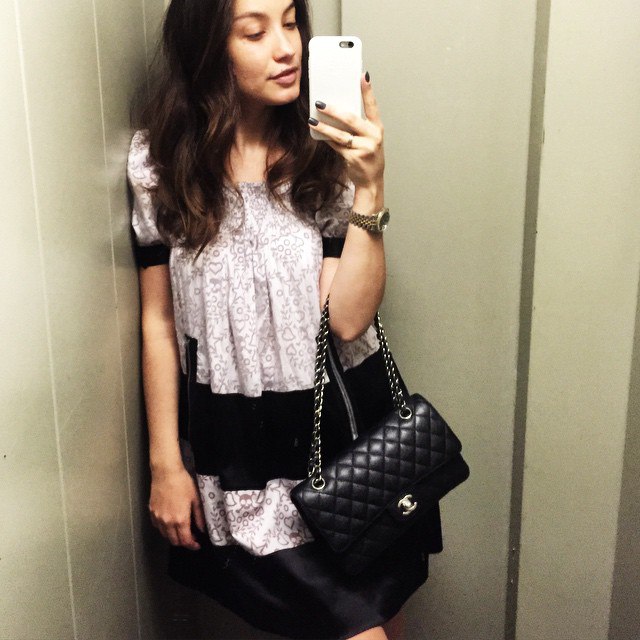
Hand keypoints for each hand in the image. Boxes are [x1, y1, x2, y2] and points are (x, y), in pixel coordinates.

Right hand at [149, 466, 205, 549]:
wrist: (166, 473)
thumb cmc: (183, 483)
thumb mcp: (195, 499)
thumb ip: (199, 516)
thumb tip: (202, 529)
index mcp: (180, 520)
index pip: (185, 540)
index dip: (192, 545)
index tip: (197, 545)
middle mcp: (167, 522)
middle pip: (174, 541)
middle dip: (183, 543)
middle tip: (191, 538)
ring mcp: (158, 518)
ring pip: (165, 535)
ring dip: (173, 537)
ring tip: (181, 530)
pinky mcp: (151, 512)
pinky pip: (158, 527)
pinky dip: (164, 529)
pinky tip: (170, 523)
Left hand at [308, 72, 384, 191]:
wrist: (371, 181)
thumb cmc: (369, 157)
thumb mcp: (369, 140)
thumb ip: (359, 127)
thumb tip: (337, 113)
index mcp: (377, 129)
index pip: (372, 107)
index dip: (367, 91)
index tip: (362, 76)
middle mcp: (372, 137)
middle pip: (351, 120)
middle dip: (334, 111)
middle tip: (320, 103)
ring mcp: (363, 148)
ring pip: (340, 134)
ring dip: (324, 127)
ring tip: (312, 120)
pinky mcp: (353, 158)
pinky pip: (336, 146)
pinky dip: (327, 140)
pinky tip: (318, 134)